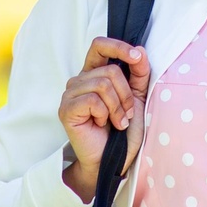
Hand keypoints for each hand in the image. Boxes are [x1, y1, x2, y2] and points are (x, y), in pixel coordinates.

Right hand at [59, 38, 149, 201]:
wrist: (114, 161)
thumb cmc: (123, 131)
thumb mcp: (137, 97)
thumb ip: (138, 73)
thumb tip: (140, 50)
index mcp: (94, 73)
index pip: (100, 45)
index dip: (118, 47)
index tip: (136, 57)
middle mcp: (79, 80)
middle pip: (109, 70)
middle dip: (126, 93)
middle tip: (127, 113)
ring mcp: (70, 94)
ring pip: (103, 84)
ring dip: (117, 107)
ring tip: (118, 121)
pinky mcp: (66, 109)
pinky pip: (93, 100)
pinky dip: (105, 114)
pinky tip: (102, 125)